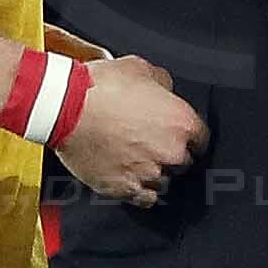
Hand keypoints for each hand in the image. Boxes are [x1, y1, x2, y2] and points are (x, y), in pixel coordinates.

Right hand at [50, 51, 200, 206]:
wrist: (66, 108)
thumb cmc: (101, 87)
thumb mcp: (139, 68)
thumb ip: (161, 83)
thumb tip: (165, 90)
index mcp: (182, 123)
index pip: (201, 140)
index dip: (188, 137)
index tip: (177, 136)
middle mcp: (171, 153)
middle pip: (183, 163)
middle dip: (170, 155)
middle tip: (151, 145)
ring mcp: (148, 174)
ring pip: (164, 182)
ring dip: (155, 174)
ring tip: (138, 162)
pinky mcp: (125, 189)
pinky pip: (145, 199)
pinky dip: (141, 192)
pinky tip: (134, 182)